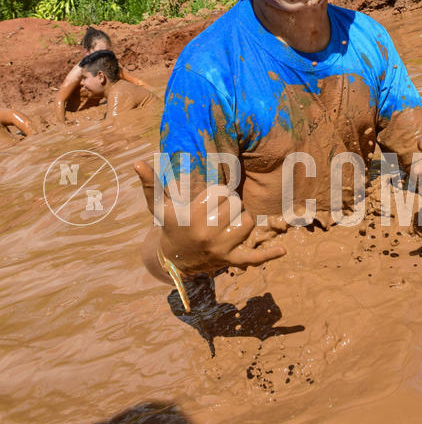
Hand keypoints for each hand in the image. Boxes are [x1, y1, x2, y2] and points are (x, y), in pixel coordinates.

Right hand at [134, 161, 285, 275]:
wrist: (174, 260)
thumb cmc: (169, 226)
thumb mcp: (159, 207)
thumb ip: (150, 184)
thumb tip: (136, 162)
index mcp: (193, 218)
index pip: (220, 192)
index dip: (217, 192)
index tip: (207, 198)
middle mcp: (208, 234)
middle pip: (235, 204)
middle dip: (229, 204)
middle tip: (216, 211)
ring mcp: (222, 249)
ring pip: (247, 222)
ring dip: (241, 218)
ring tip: (227, 221)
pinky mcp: (232, 261)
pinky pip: (254, 258)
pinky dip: (269, 255)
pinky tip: (282, 249)